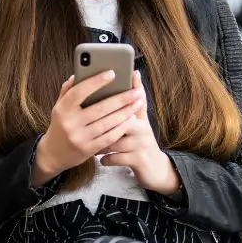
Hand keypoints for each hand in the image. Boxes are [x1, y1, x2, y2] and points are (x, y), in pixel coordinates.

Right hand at [32, 70, 144, 185]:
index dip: (96, 82)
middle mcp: (70, 123)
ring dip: (125, 112)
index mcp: (62, 109)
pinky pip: (109, 137)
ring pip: (107, 123)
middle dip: (121, 99)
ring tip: (137, 103)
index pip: (79, 92)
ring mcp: (80, 138)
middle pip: (100, 108)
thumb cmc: (60, 126)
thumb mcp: (58, 107)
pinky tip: (131, 118)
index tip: (112, 73)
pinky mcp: (88, 149)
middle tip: (136, 91)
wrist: (54, 154)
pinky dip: (122, 127)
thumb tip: (77, 74)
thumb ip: (67, 91)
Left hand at [99, 71, 180, 194]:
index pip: (137, 99)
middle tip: (86, 121)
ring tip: (92, 145)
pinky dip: (106, 158)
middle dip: (104, 118)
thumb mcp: (137, 126)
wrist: (154, 169)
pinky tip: (100, 158)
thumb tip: (121, 85)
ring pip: (116, 139)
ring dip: (101, 143)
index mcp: (140, 118)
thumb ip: (126, 109)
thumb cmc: (138, 144)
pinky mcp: (139, 160)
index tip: (131, 73)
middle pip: (124, 117)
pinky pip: (117, 157)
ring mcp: (142, 144)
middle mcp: (144, 129)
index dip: (135, 87)